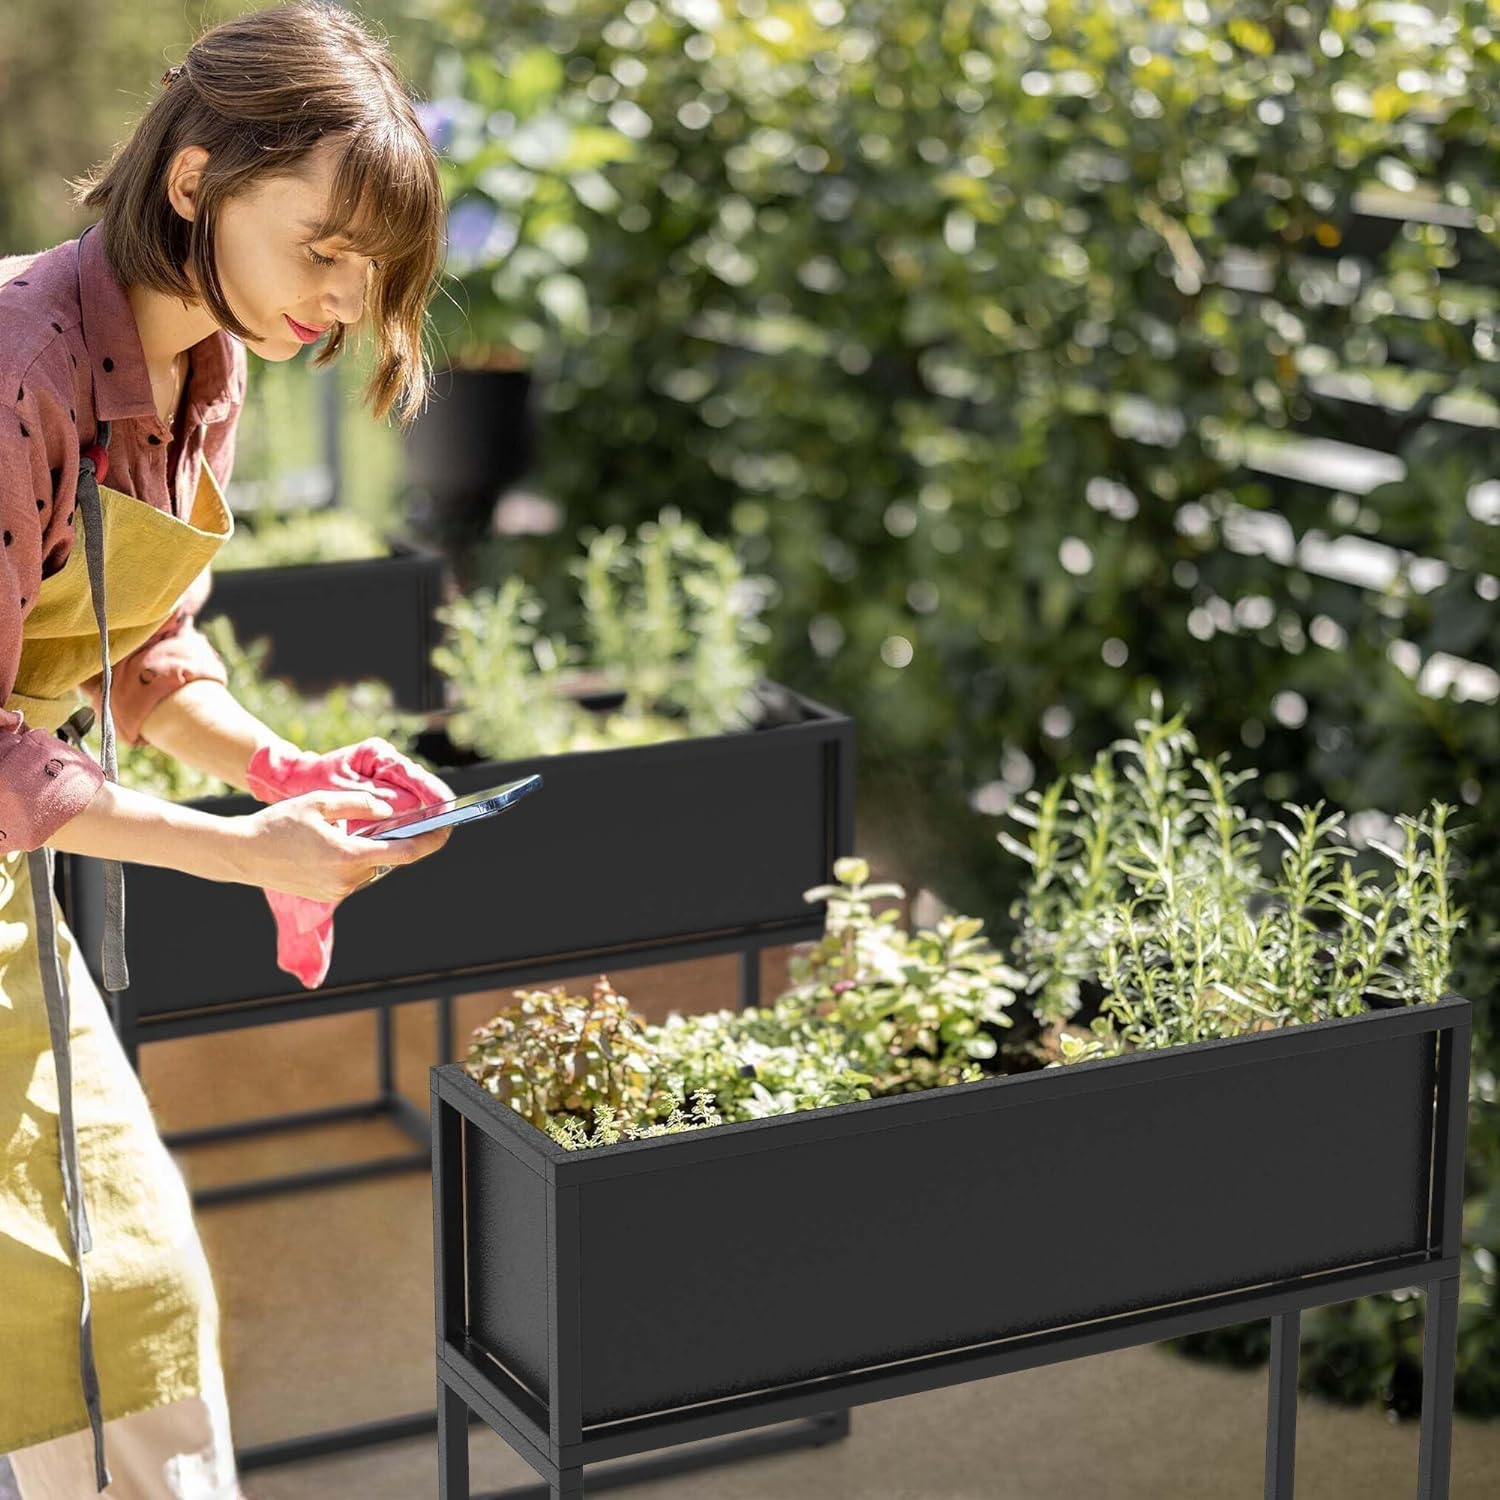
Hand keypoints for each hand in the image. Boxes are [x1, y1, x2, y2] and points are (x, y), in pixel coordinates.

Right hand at [234, 789, 450, 902]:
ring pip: (370, 866)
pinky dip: (355, 858)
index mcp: (348, 856)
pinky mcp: (328, 895)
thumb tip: (388, 812)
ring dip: (371, 849)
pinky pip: (354, 874)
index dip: (431, 841)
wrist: (243, 853)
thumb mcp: (320, 803)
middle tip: (405, 820)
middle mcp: (347, 879)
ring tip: (354, 828)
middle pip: (388, 859)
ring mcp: (337, 891)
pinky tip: (337, 843)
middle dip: (396, 840)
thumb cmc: (279, 824)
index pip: (405, 853)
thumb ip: (359, 804)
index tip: (447, 830)